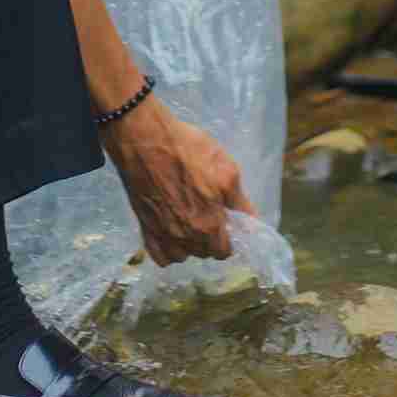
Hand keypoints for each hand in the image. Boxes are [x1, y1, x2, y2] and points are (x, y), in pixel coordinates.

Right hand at [105, 100, 254, 264]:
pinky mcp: (144, 228)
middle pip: (204, 253)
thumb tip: (252, 222)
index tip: (227, 221)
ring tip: (189, 223)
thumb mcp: (225, 170)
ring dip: (189, 245)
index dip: (230, 237)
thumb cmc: (188, 151)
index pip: (225, 251)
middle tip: (209, 215)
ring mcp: (162, 235)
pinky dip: (167, 249)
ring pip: (182, 255)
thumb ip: (240, 202)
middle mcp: (186, 238)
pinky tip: (170, 232)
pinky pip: (159, 255)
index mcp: (209, 225)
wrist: (144, 141)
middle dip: (211, 240)